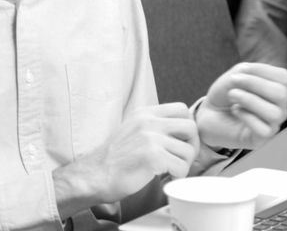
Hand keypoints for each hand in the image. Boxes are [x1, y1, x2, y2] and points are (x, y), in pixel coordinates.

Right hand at [53, 103, 199, 215]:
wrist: (95, 175)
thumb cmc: (115, 159)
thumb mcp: (133, 130)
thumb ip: (154, 126)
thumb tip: (182, 132)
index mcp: (144, 113)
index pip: (182, 109)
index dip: (186, 128)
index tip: (180, 142)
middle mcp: (148, 121)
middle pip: (191, 127)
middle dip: (192, 146)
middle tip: (180, 159)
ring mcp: (150, 138)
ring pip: (189, 150)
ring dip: (183, 165)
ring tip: (170, 170)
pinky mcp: (152, 156)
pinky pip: (182, 167)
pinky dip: (177, 176)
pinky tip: (164, 177)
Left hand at [196, 63, 286, 150]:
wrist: (209, 115)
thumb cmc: (225, 94)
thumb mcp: (235, 76)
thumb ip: (246, 72)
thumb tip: (251, 76)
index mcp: (278, 90)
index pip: (284, 78)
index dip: (263, 70)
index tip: (242, 70)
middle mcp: (280, 107)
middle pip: (281, 94)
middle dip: (254, 83)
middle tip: (234, 81)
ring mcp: (273, 124)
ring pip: (274, 113)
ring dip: (249, 99)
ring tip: (232, 95)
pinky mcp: (261, 139)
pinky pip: (264, 130)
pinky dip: (246, 117)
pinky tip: (236, 111)